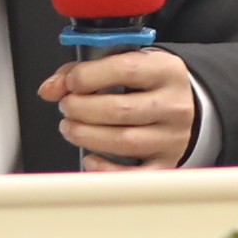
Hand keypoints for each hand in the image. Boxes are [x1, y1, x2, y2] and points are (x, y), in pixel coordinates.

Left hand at [42, 47, 201, 168]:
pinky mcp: (166, 162)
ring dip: (85, 135)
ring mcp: (172, 137)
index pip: (125, 69)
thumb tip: (51, 88)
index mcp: (166, 70)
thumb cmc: (148, 84)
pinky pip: (132, 174)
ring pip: (123, 141)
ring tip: (71, 127)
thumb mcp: (126, 63)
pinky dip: (104, 167)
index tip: (71, 82)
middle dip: (81, 108)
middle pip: (119, 110)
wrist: (185, 107)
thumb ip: (85, 70)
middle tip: (66, 107)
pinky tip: (90, 156)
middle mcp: (174, 104)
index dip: (89, 76)